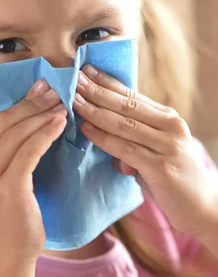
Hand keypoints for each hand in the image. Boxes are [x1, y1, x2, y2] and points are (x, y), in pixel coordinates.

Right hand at [0, 81, 66, 261]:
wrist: (6, 253)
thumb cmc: (9, 213)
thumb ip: (4, 151)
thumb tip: (30, 116)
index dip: (21, 102)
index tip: (41, 88)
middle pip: (5, 122)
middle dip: (33, 103)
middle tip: (55, 90)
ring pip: (18, 133)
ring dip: (42, 115)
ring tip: (62, 105)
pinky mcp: (7, 188)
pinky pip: (29, 151)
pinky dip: (46, 134)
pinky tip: (60, 123)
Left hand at [73, 64, 217, 237]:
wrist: (204, 207)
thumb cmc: (174, 177)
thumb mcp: (155, 150)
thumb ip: (133, 138)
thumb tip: (101, 132)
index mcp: (167, 118)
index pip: (132, 95)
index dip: (107, 82)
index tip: (84, 70)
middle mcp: (170, 127)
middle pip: (126, 104)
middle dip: (96, 91)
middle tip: (72, 78)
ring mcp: (167, 146)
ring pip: (123, 124)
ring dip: (95, 110)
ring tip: (73, 100)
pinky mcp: (161, 168)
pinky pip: (125, 149)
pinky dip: (103, 138)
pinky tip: (86, 129)